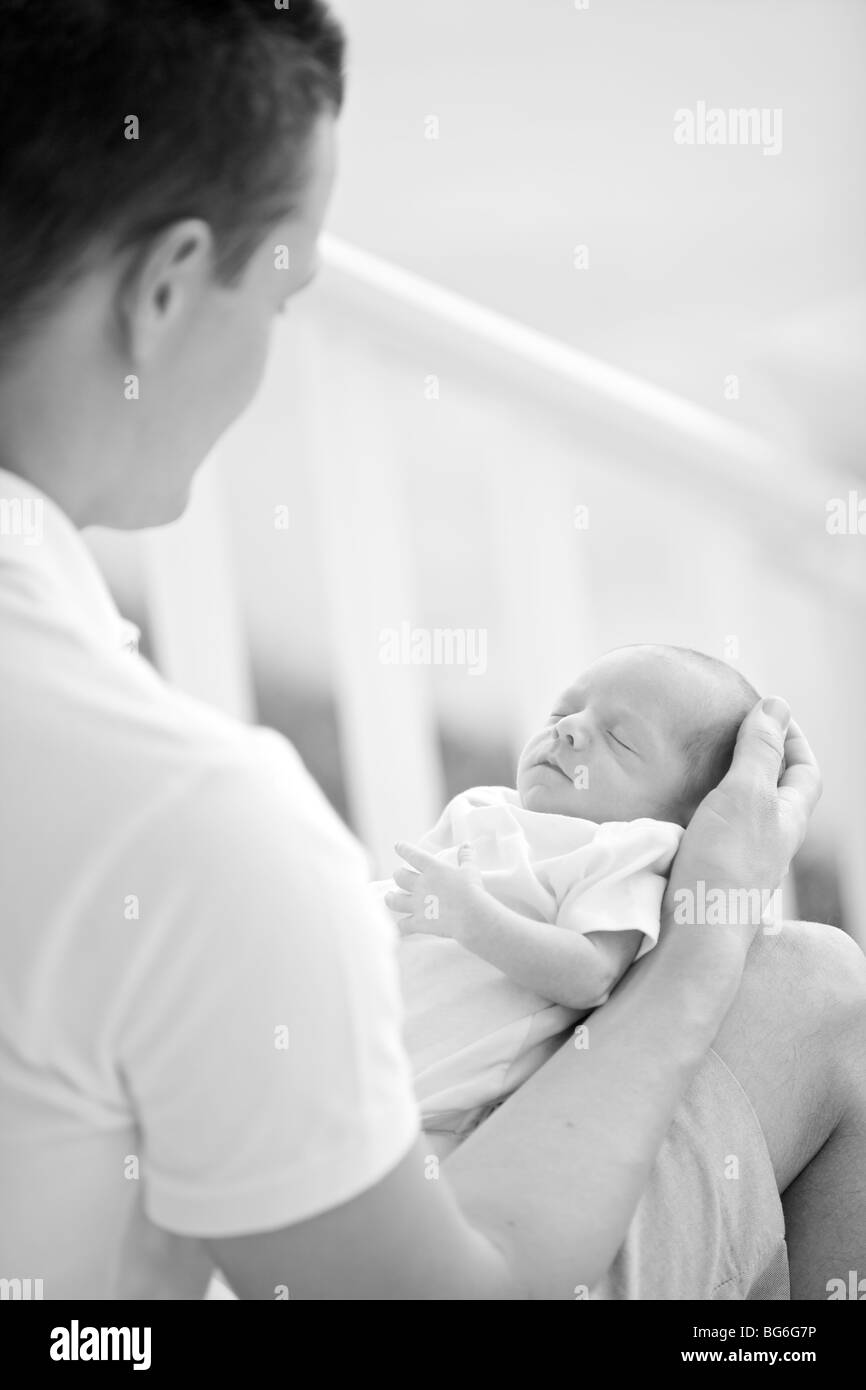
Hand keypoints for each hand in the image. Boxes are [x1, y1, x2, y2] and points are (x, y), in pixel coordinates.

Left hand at [385, 841, 485, 938]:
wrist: (471, 916)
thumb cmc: (473, 890)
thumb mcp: (471, 870)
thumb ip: (466, 856)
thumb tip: (466, 845)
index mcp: (433, 869)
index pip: (414, 855)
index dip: (404, 849)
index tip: (397, 846)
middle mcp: (421, 885)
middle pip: (400, 877)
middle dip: (398, 876)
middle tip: (398, 876)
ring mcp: (418, 904)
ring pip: (395, 900)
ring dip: (391, 899)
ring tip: (389, 897)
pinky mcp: (419, 922)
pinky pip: (403, 925)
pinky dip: (400, 927)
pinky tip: (399, 929)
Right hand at [664, 697, 821, 931]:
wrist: (693, 936)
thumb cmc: (725, 864)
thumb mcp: (745, 795)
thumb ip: (759, 750)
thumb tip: (777, 704)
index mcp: (788, 819)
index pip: (806, 772)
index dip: (794, 739)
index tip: (770, 712)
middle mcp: (771, 842)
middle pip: (777, 792)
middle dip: (760, 759)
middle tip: (730, 731)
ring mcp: (741, 861)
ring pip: (743, 814)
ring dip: (727, 783)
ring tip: (698, 761)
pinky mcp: (709, 874)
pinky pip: (713, 832)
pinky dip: (701, 809)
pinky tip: (675, 804)